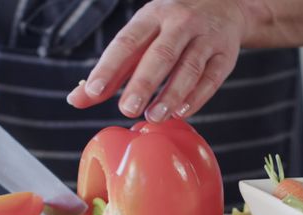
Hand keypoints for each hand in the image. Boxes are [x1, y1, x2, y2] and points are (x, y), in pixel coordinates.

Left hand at [66, 0, 249, 121]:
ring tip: (154, 117)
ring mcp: (206, 37)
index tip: (94, 91)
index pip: (127, 42)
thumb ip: (112, 71)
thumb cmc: (171, 27)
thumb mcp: (141, 38)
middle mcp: (180, 23)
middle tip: (127, 109)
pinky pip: (212, 78)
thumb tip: (76, 99)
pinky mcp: (226, 54)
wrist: (225, 5)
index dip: (110, 67)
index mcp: (152, 16)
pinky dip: (198, 96)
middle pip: (161, 54)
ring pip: (189, 67)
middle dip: (143, 83)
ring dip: (171, 94)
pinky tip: (183, 112)